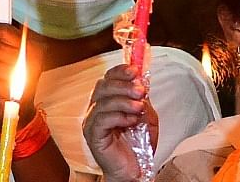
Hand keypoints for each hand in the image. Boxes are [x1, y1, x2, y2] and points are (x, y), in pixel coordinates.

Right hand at [82, 65, 158, 181]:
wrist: (135, 170)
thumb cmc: (138, 145)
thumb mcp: (147, 117)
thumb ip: (143, 100)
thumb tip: (143, 83)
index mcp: (108, 101)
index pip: (108, 78)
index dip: (120, 71)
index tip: (135, 70)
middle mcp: (96, 109)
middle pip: (103, 86)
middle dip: (123, 85)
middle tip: (140, 90)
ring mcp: (92, 122)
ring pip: (103, 102)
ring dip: (124, 101)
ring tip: (139, 107)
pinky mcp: (93, 136)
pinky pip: (102, 120)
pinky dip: (119, 117)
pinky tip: (130, 121)